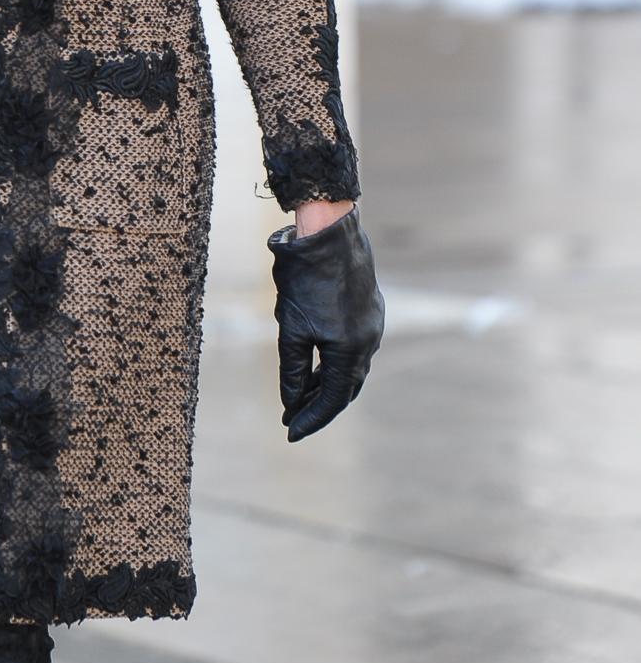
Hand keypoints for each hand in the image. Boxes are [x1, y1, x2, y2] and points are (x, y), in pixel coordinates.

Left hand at [268, 204, 383, 441]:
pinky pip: (355, 347)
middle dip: (319, 406)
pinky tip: (319, 364)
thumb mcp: (292, 328)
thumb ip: (293, 370)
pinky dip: (336, 363)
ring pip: (352, 367)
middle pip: (346, 388)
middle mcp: (369, 341)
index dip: (311, 418)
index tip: (290, 432)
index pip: (333, 399)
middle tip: (295, 419)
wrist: (328, 231)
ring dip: (328, 384)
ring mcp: (372, 324)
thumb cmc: (305, 277)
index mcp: (350, 350)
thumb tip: (291, 402)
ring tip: (302, 397)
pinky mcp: (369, 309)